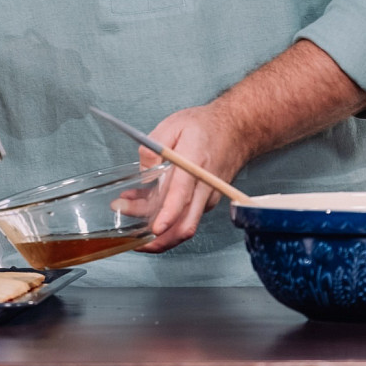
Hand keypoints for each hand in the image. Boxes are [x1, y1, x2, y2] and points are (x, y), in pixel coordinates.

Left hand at [137, 101, 246, 253]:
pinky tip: (145, 206)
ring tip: (128, 212)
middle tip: (133, 239)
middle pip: (185, 225)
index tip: (155, 228)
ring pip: (183, 225)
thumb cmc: (205, 127)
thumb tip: (143, 172)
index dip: (168, 216)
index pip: (182, 196)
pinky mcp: (206, 202)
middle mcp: (204, 187)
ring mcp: (208, 198)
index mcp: (194, 164)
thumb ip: (153, 149)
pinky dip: (166, 220)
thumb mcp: (172, 126)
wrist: (236, 130)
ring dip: (157, 230)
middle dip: (159, 240)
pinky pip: (186, 217)